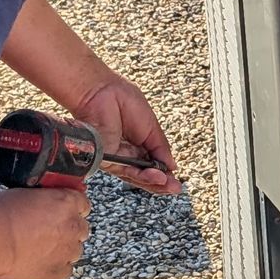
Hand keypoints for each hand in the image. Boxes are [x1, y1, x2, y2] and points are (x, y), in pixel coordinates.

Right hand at [0, 185, 91, 278]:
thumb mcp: (19, 193)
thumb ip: (37, 199)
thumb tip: (35, 203)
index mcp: (65, 202)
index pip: (82, 203)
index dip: (70, 207)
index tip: (63, 210)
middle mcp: (71, 226)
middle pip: (80, 229)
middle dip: (67, 229)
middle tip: (48, 230)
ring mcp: (66, 251)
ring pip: (74, 251)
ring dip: (62, 249)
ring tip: (40, 248)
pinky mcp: (56, 272)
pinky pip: (64, 271)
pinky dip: (55, 268)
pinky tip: (40, 263)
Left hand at [73, 71, 181, 195]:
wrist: (103, 91)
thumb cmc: (124, 101)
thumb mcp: (151, 126)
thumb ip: (160, 148)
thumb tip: (172, 166)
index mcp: (138, 144)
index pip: (152, 165)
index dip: (163, 174)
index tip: (176, 181)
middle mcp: (126, 154)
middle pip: (144, 175)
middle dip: (161, 183)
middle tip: (175, 187)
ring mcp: (115, 158)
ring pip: (135, 177)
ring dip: (153, 182)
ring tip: (168, 183)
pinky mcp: (105, 159)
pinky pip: (125, 172)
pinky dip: (141, 176)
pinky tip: (156, 176)